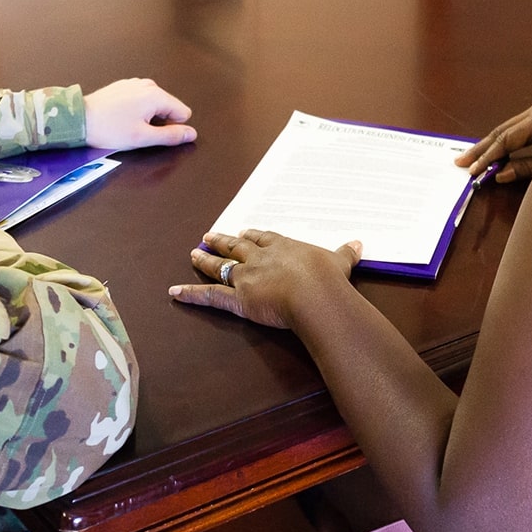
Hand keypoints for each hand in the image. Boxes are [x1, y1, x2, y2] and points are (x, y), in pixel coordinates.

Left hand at [84, 78, 196, 148]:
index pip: (183, 113)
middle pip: (169, 107)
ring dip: (147, 116)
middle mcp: (148, 85)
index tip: (151, 133)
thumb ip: (171, 136)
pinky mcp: (124, 86)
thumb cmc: (109, 129)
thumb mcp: (143, 138)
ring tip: (127, 124)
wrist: (79, 119)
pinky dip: (135, 110)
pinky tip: (120, 116)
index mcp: (156, 95)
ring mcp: (135, 83)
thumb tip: (191, 134)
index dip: (171, 128)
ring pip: (154, 104)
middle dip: (158, 122)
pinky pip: (141, 100)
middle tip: (138, 130)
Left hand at [169, 230, 361, 328]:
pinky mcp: (237, 298)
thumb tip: (358, 244)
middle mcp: (259, 258)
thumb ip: (345, 253)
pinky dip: (190, 295)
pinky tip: (174, 293)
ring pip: (220, 266)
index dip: (253, 235)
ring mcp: (246, 277)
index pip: (263, 237)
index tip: (245, 232)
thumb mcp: (339, 261)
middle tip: (209, 236)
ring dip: (205, 260)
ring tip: (193, 254)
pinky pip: (209, 296)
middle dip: (222, 241)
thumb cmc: (328, 279)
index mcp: (283, 246)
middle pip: (237, 246)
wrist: (315, 294)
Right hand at [456, 103, 531, 183]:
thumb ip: (525, 168)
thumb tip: (500, 174)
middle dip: (481, 149)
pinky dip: (502, 142)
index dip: (487, 157)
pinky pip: (515, 130)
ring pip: (505, 130)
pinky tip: (491, 151)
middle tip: (461, 162)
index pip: (504, 141)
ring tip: (470, 158)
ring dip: (488, 145)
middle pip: (500, 132)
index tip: (473, 170)